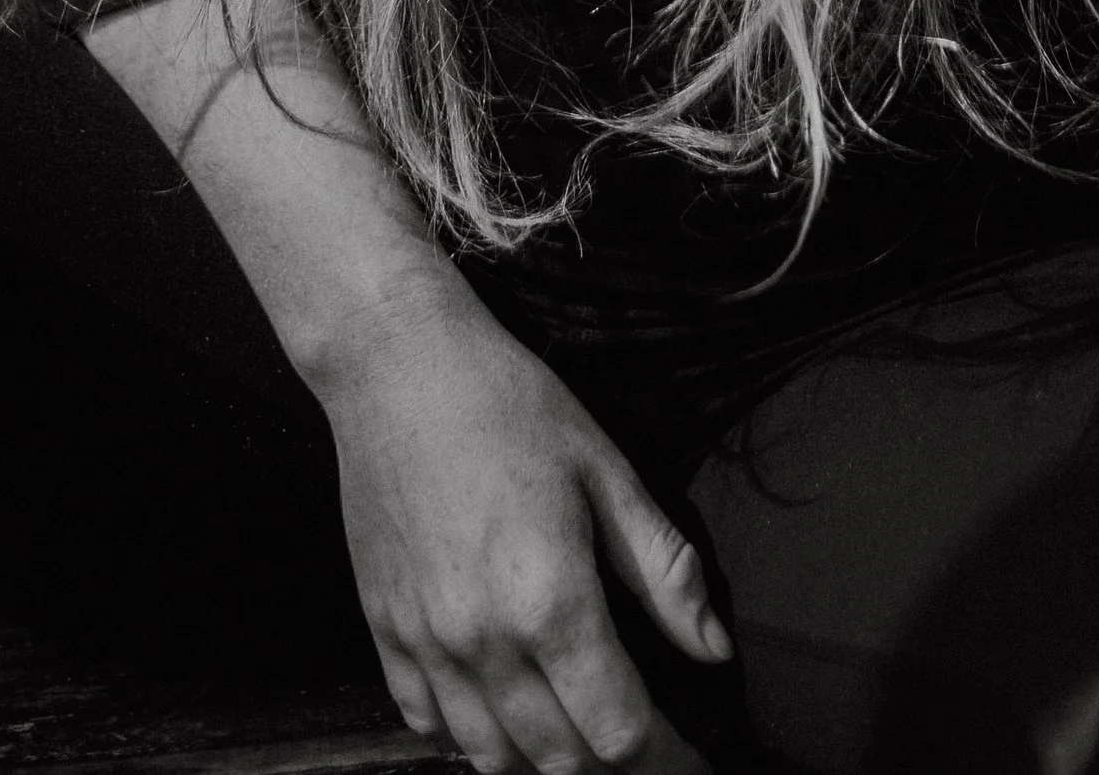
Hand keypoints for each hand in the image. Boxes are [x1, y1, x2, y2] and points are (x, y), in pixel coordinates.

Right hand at [313, 258, 729, 773]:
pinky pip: (428, 724)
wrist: (397, 364)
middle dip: (613, 765)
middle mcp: (483, 638)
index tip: (689, 757)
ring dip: (544, 762)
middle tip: (645, 744)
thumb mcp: (605, 470)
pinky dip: (472, 737)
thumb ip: (664, 571)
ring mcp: (426, 642)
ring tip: (579, 734)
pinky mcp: (384, 631)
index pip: (619, 734)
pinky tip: (502, 709)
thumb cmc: (505, 402)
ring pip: (492, 760)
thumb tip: (713, 648)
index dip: (666, 759)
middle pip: (560, 762)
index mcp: (549, 599)